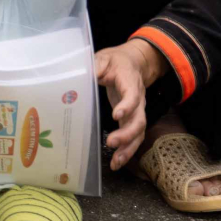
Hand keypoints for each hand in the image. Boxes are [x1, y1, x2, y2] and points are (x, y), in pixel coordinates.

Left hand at [95, 39, 161, 168]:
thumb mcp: (103, 58)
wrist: (132, 63)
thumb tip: (81, 76)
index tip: (116, 115)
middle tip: (111, 143)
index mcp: (130, 82)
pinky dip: (127, 150)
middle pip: (139, 120)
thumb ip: (95, 66)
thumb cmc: (115, 61)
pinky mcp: (131, 119)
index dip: (127, 106)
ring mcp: (137, 111)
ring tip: (116, 162)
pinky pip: (133, 137)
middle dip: (127, 134)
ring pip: (139, 132)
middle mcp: (138, 99)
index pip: (133, 96)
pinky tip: (116, 162)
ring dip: (128, 148)